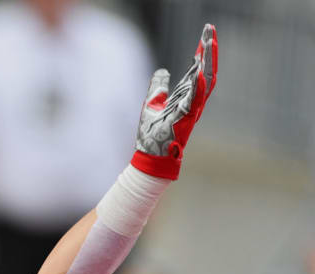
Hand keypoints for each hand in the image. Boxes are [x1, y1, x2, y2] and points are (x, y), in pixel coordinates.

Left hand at [132, 23, 217, 179]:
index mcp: (186, 98)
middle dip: (208, 51)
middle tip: (211, 30)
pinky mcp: (185, 118)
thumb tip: (163, 71)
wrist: (149, 156)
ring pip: (205, 81)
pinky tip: (200, 70)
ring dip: (208, 62)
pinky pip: (195, 99)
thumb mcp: (152, 104)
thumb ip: (158, 87)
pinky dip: (198, 85)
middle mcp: (192, 102)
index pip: (197, 70)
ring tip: (210, 42)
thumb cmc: (151, 136)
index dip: (201, 53)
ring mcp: (191, 110)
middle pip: (205, 71)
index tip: (206, 34)